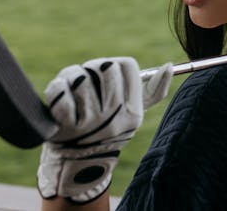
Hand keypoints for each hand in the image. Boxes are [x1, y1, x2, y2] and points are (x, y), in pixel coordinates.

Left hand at [37, 57, 171, 203]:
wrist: (78, 163)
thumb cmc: (107, 129)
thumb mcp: (132, 114)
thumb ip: (153, 91)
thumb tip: (169, 66)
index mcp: (133, 111)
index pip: (128, 66)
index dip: (113, 64)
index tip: (105, 76)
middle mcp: (115, 116)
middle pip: (105, 66)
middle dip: (90, 69)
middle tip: (86, 82)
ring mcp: (90, 122)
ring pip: (80, 77)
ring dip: (70, 77)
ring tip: (70, 90)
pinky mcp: (65, 125)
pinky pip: (60, 92)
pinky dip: (56, 90)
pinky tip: (58, 100)